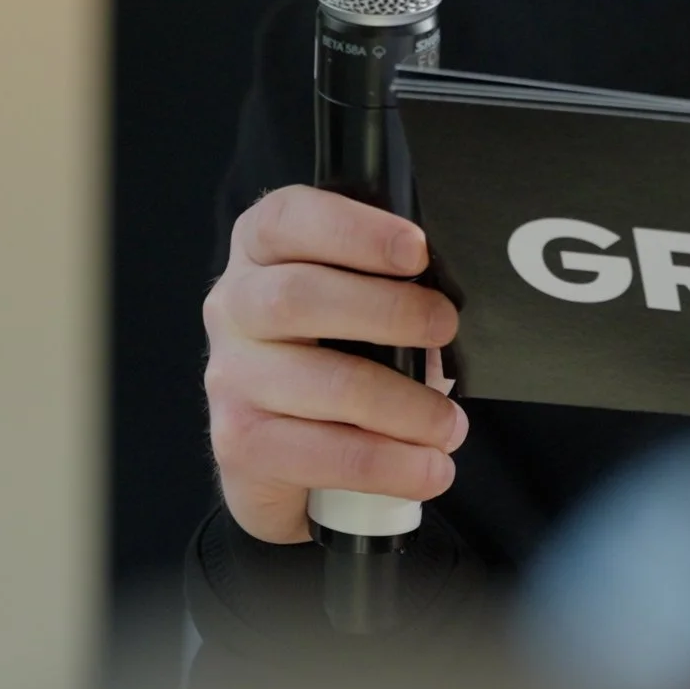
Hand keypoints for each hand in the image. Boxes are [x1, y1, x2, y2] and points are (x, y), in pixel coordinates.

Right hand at [202, 186, 465, 543]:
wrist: (284, 449)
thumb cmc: (339, 352)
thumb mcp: (360, 299)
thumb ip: (395, 282)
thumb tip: (458, 296)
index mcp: (263, 252)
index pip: (288, 220)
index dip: (354, 231)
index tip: (417, 250)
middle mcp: (235, 307)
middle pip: (298, 297)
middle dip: (389, 312)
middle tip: (447, 330)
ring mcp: (231, 376)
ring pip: (321, 381)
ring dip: (403, 405)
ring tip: (449, 425)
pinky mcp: (239, 442)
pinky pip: (318, 453)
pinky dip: (385, 463)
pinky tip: (426, 468)